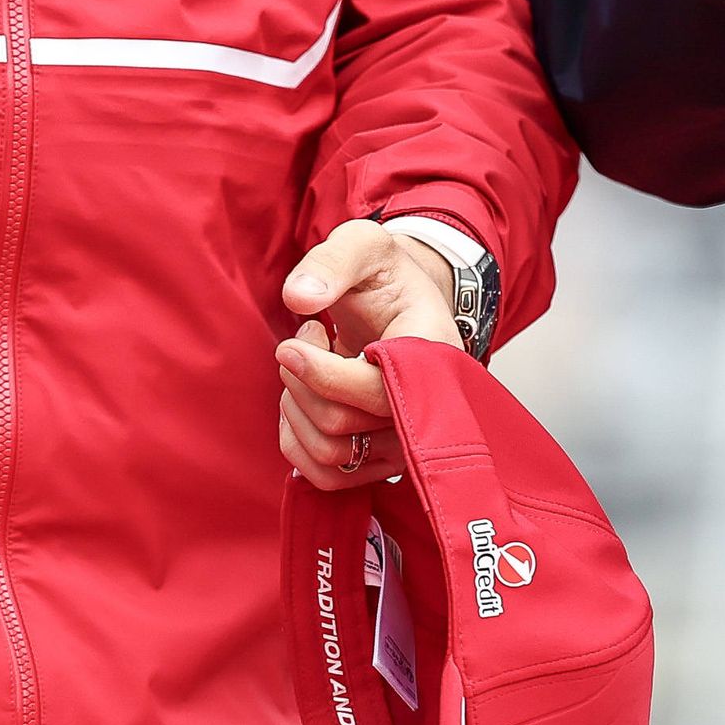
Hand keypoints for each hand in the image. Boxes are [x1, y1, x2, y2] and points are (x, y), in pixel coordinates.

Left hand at [271, 218, 462, 491]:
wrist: (400, 306)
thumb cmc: (385, 277)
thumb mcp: (362, 247)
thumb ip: (331, 263)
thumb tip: (299, 298)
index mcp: (434, 354)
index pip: (375, 390)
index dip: (320, 372)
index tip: (289, 344)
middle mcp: (430, 409)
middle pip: (341, 424)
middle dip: (302, 380)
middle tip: (306, 338)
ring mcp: (406, 442)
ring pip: (331, 455)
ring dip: (297, 409)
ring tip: (308, 365)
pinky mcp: (381, 460)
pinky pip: (328, 477)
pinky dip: (298, 444)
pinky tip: (300, 402)